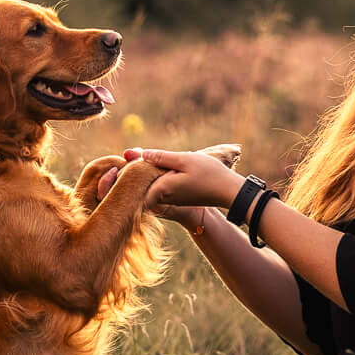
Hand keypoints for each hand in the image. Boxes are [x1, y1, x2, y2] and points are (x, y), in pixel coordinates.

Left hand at [132, 147, 247, 213]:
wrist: (229, 191)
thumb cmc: (209, 174)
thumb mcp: (185, 159)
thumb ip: (161, 157)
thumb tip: (140, 154)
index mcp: (162, 189)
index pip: (135, 181)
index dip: (128, 169)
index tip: (125, 156)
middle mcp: (163, 198)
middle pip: (141, 184)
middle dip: (135, 171)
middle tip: (130, 154)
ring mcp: (170, 200)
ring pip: (151, 185)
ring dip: (147, 173)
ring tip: (142, 157)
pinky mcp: (177, 199)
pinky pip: (160, 187)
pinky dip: (158, 177)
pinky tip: (162, 165)